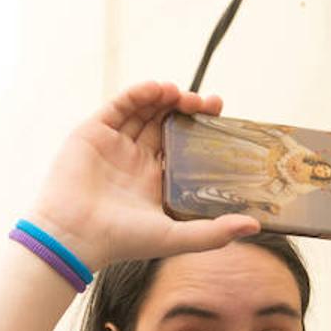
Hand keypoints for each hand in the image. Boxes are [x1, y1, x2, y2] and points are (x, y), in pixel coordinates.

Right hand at [29, 80, 259, 270]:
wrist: (75, 237)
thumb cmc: (122, 241)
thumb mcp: (176, 237)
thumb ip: (215, 233)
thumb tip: (255, 227)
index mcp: (154, 181)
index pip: (182, 146)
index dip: (201, 130)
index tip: (221, 119)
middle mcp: (135, 160)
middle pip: (165, 123)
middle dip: (188, 109)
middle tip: (209, 103)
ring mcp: (114, 145)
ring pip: (144, 110)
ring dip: (165, 98)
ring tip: (184, 94)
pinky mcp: (93, 133)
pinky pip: (119, 106)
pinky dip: (139, 94)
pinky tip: (159, 89)